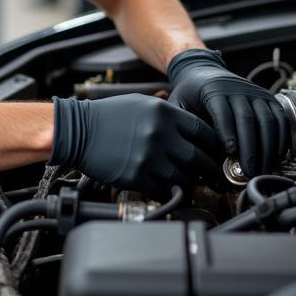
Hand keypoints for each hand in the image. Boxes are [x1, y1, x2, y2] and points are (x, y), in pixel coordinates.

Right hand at [50, 93, 221, 194]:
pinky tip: (169, 189)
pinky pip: (163, 189)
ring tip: (192, 185)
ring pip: (185, 178)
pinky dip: (169, 192)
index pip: (203, 131)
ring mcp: (149, 157)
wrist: (77, 131)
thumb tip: (192, 134)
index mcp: (163, 113)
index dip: (215, 146)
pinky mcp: (136, 176)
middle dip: (211, 170)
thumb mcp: (142, 104)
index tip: (217, 154)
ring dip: (191, 184)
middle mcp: (160, 134)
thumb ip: (168, 117)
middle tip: (214, 176)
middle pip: (200, 158)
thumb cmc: (107, 116)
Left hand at [167, 49, 288, 176]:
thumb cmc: (189, 93)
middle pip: (247, 119)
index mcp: (212, 91)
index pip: (222, 112)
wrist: (204, 70)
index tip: (231, 152)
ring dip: (269, 147)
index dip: (227, 132)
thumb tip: (188, 152)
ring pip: (267, 120)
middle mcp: (237, 90)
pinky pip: (281, 118)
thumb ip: (181, 123)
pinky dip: (283, 138)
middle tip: (249, 171)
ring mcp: (256, 93)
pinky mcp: (270, 98)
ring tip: (263, 169)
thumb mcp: (177, 102)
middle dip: (250, 147)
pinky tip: (278, 156)